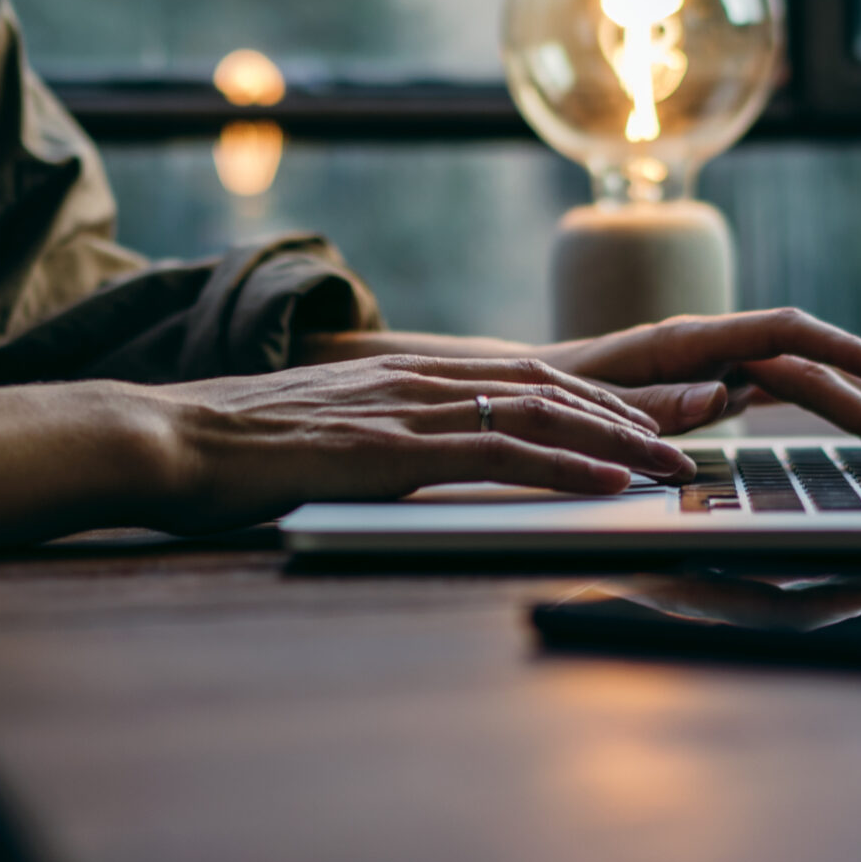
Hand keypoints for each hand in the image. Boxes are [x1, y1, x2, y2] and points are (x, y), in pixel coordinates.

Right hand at [136, 355, 713, 534]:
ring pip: (546, 414)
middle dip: (635, 415)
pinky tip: (612, 486)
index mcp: (412, 375)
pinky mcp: (397, 449)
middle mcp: (425, 379)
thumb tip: (417, 465)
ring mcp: (412, 410)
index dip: (602, 400)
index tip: (654, 423)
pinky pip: (503, 453)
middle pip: (557, 387)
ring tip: (674, 468)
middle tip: (694, 439)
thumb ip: (387, 440)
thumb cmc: (235, 452)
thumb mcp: (332, 436)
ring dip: (621, 442)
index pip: (531, 378)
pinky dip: (568, 467)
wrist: (166, 438)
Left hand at [543, 308, 860, 463]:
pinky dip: (834, 411)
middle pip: (810, 369)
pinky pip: (790, 395)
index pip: (782, 332)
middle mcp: (716, 347)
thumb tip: (723, 396)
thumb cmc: (555, 397)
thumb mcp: (592, 406)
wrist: (530, 390)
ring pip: (810, 383)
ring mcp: (725, 366)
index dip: (841, 349)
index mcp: (686, 339)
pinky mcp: (725, 385)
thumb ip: (653, 404)